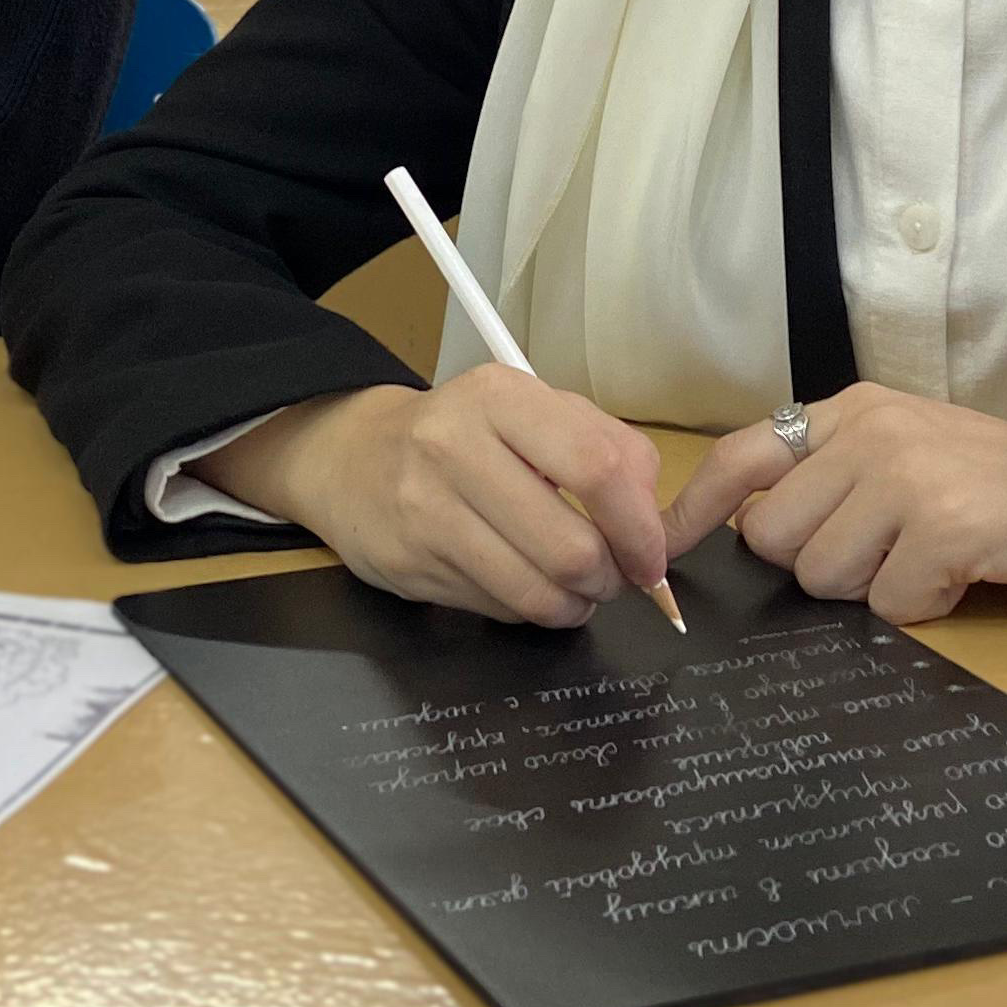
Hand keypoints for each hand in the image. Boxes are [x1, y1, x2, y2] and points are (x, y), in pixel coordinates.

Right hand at [202, 362, 669, 628]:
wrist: (351, 457)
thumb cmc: (464, 435)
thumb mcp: (534, 412)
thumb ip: (608, 448)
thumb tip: (656, 524)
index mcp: (499, 396)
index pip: (597, 466)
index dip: (640, 526)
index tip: (651, 553)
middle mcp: (453, 446)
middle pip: (570, 546)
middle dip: (608, 578)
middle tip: (611, 577)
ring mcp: (424, 510)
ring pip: (535, 592)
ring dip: (573, 604)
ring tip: (575, 589)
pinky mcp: (407, 565)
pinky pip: (498, 610)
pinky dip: (528, 610)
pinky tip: (525, 586)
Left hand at [662, 385, 1006, 623]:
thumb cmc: (996, 486)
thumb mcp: (904, 453)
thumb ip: (831, 475)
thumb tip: (749, 532)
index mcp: (852, 411)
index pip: (742, 455)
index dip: (696, 511)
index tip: (666, 551)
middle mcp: (871, 432)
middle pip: (774, 538)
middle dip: (817, 567)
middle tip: (884, 555)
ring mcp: (907, 476)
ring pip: (823, 577)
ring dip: (873, 588)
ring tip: (927, 559)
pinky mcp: (946, 527)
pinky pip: (888, 603)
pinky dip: (922, 607)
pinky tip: (959, 576)